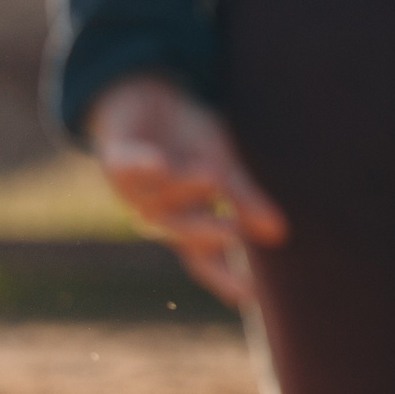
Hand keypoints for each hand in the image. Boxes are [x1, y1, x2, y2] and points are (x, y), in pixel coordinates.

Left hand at [86, 73, 287, 307]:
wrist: (148, 97)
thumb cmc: (189, 138)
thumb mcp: (224, 165)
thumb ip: (244, 199)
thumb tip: (278, 235)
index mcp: (188, 220)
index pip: (208, 259)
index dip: (225, 278)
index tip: (249, 296)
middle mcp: (159, 214)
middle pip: (181, 232)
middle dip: (205, 232)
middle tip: (232, 232)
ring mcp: (134, 192)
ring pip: (160, 200)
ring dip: (186, 187)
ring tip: (215, 172)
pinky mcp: (116, 163)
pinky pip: (127, 169)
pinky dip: (142, 166)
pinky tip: (159, 163)